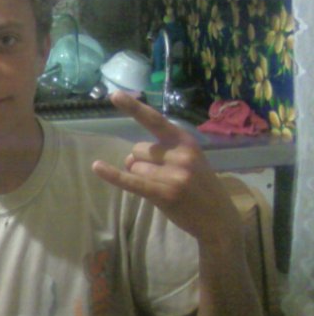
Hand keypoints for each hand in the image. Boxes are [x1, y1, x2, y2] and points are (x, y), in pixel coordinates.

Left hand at [92, 91, 240, 241]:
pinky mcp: (165, 194)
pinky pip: (132, 181)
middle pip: (137, 150)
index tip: (114, 95)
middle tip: (164, 177)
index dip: (134, 107)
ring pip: (134, 167)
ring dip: (142, 178)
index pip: (155, 119)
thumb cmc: (200, 186)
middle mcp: (180, 154)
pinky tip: (96, 167)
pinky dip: (113, 175)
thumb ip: (159, 153)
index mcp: (185, 141)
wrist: (219, 220)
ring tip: (165, 188)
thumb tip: (128, 160)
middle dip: (142, 162)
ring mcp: (173, 175)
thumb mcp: (188, 161)